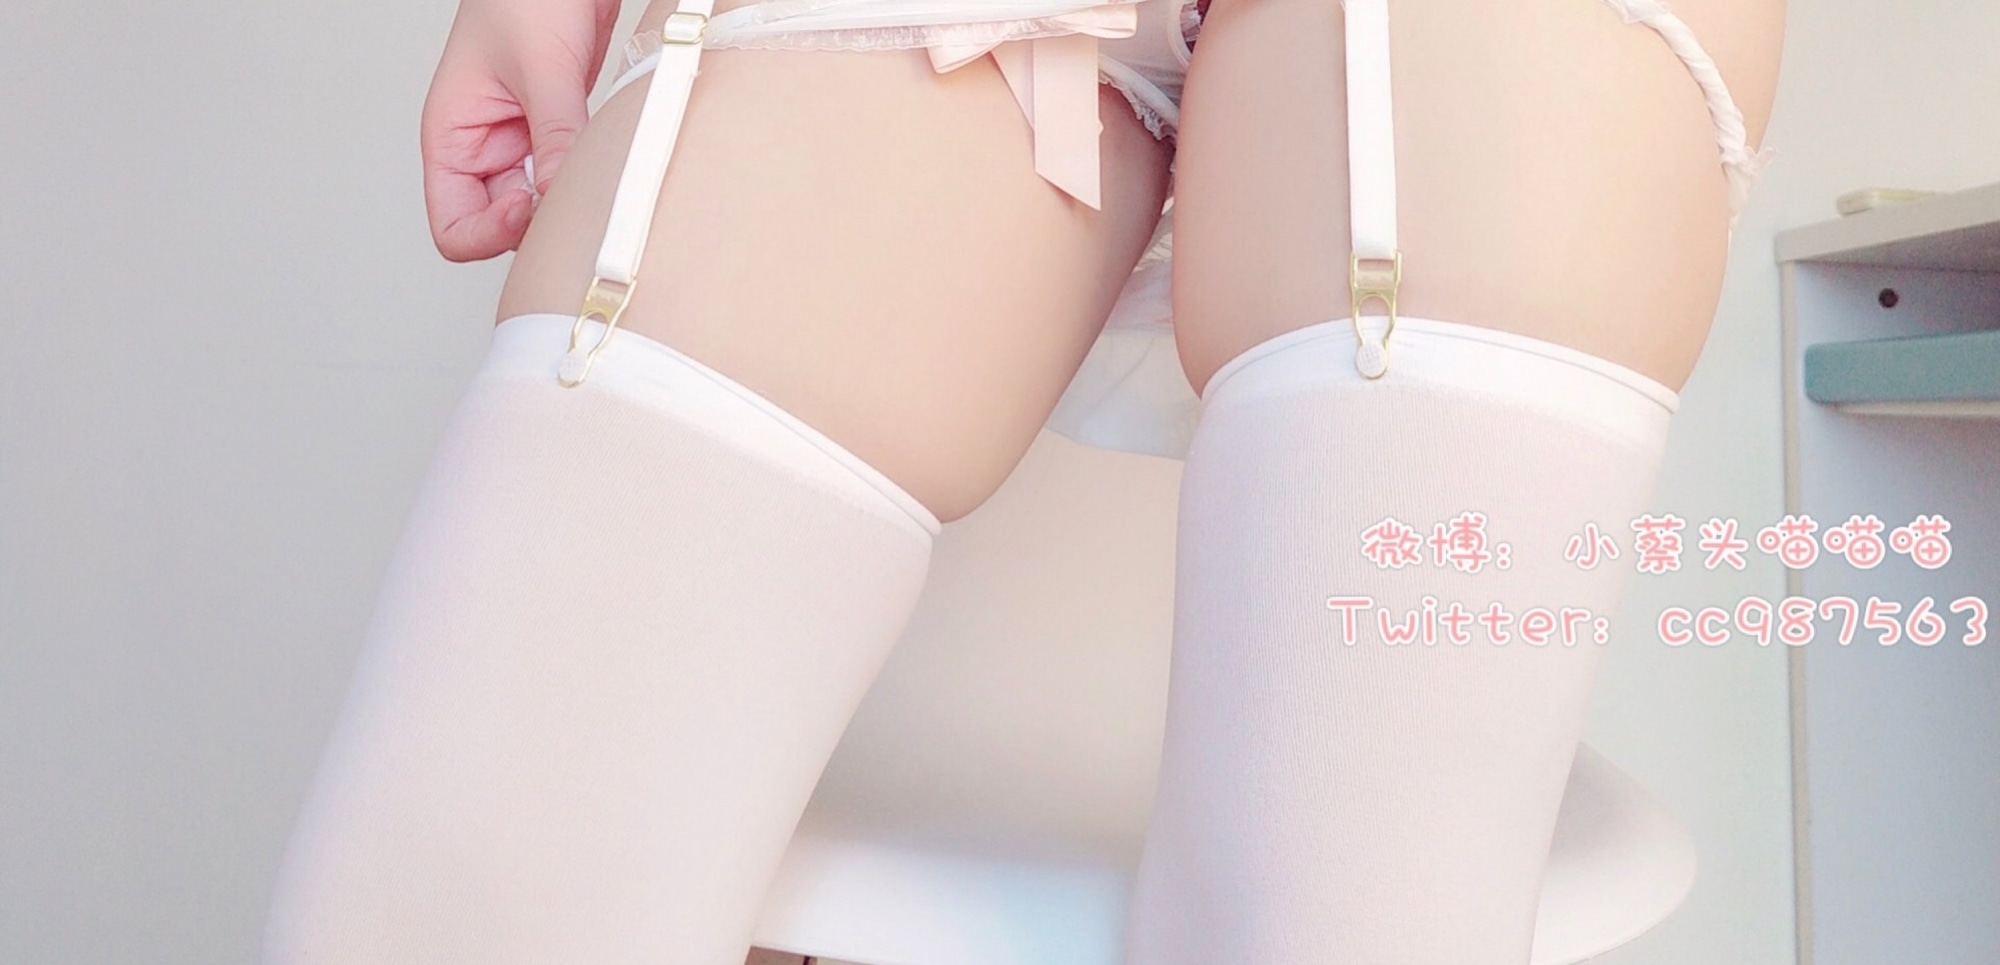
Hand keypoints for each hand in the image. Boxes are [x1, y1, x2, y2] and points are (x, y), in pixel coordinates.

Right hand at [420, 0, 622, 261]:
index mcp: (453, 135)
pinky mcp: (559, 133)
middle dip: (534, 227)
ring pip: (539, 207)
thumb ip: (554, 135)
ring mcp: (523, 142)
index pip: (453, 226)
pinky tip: (607, 174)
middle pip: (500, 226)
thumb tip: (558, 199)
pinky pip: (568, 180)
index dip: (490, 234)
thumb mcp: (543, 65)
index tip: (529, 208)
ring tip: (594, 188)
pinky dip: (587, 186)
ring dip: (564, 208)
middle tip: (573, 207)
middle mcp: (484, 146)